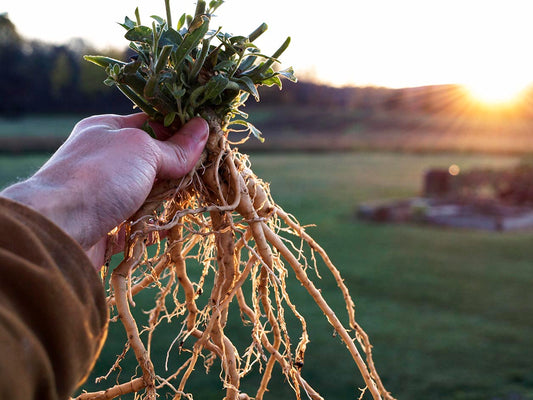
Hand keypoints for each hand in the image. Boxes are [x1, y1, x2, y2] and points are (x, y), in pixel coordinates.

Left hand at [0, 113, 208, 267]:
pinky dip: (156, 223)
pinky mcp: (109, 222)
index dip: (180, 129)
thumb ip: (174, 147)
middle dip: (178, 168)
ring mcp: (106, 192)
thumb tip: (203, 129)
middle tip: (206, 172)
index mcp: (107, 130)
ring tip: (193, 200)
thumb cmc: (98, 176)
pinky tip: (172, 225)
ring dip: (169, 198)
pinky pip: (140, 220)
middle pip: (153, 160)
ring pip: (149, 191)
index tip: (208, 137)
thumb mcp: (142, 151)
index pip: (152, 122)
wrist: (59, 229)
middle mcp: (106, 159)